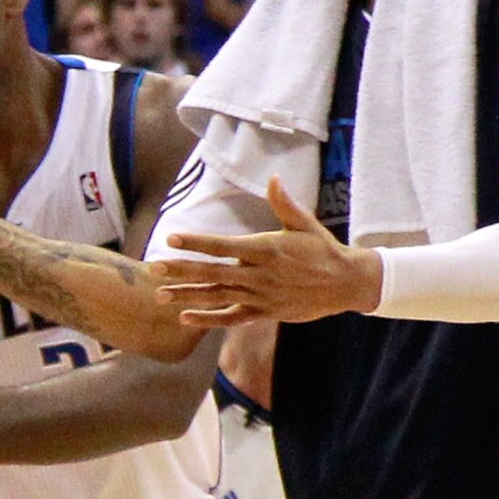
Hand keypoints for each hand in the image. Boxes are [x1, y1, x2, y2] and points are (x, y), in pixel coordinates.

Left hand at [153, 177, 382, 327]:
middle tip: (152, 269)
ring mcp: (261, 297)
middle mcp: (259, 275)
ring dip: (187, 296)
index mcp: (266, 250)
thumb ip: (284, 203)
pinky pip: (232, 318)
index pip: (223, 247)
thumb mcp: (305, 223)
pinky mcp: (265, 312)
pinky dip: (209, 319)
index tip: (171, 239)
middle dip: (180, 271)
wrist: (346, 283)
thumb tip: (273, 178)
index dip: (196, 243)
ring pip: (217, 297)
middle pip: (212, 273)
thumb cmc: (324, 249)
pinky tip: (185, 318)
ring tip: (159, 295)